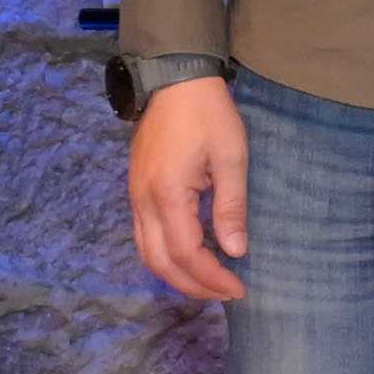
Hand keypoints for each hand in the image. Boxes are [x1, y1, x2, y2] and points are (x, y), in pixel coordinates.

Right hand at [128, 79, 250, 303]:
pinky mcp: (136, 189)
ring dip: (176, 274)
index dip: (211, 277)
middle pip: (160, 262)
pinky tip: (189, 257)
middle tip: (226, 293)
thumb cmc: (209, 115)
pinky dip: (165, 256)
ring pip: (146, 252)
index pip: (186, 254)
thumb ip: (231, 207)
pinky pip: (144, 236)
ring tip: (209, 283)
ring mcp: (135, 196)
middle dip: (193, 285)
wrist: (174, 81)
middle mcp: (143, 201)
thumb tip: (235, 251)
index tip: (239, 288)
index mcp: (168, 195)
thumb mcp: (231, 158)